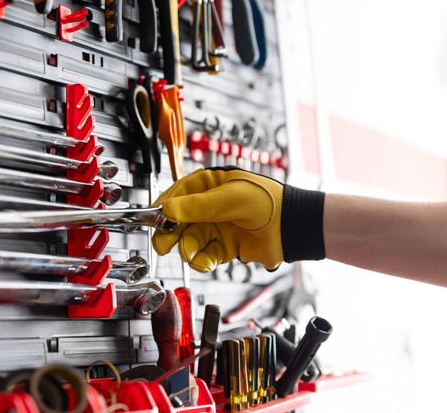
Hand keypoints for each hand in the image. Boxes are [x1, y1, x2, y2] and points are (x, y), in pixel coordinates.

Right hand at [152, 167, 285, 272]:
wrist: (291, 229)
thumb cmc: (268, 202)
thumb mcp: (230, 198)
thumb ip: (198, 206)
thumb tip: (167, 210)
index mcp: (210, 185)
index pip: (178, 194)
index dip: (164, 208)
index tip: (155, 220)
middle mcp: (210, 206)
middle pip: (179, 221)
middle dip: (170, 233)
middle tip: (163, 244)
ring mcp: (216, 226)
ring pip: (190, 240)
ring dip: (188, 249)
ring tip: (192, 255)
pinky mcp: (224, 247)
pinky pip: (204, 255)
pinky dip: (202, 261)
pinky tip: (206, 263)